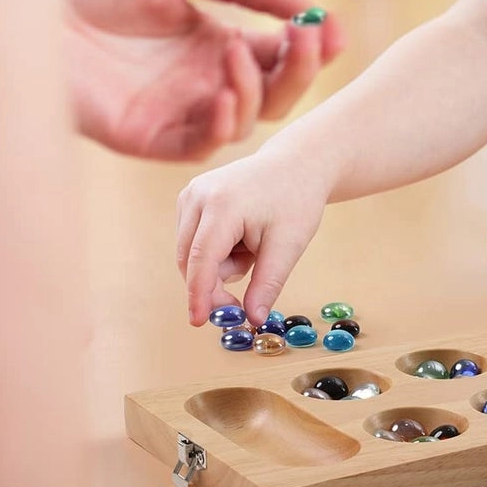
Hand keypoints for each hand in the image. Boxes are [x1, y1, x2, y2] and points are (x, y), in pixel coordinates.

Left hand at [68, 0, 343, 161]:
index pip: (279, 54)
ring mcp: (175, 111)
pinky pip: (198, 146)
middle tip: (309, 41)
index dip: (312, 43)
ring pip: (245, 123)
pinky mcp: (143, 136)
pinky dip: (221, 123)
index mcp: (215, 41)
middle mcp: (202, 81)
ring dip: (258, 90)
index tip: (334, 25)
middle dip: (301, 71)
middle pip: (275, 94)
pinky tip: (221, 90)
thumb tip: (306, 3)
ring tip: (240, 50)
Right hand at [177, 143, 327, 324]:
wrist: (296, 163)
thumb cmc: (296, 200)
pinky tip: (240, 233)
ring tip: (252, 242)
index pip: (201, 260)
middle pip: (191, 261)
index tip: (198, 322)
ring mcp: (191, 193)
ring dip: (219, 262)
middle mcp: (198, 195)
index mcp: (222, 205)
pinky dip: (215, 248)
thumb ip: (268, 284)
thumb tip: (253, 319)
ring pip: (190, 254)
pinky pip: (192, 241)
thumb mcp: (289, 245)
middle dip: (218, 278)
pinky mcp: (190, 197)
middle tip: (253, 271)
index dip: (199, 295)